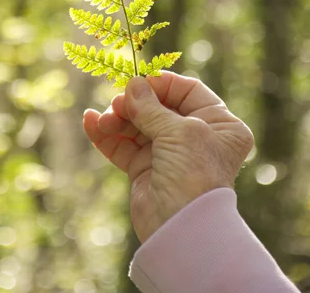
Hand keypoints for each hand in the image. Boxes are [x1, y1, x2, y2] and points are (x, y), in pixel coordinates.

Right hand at [83, 71, 253, 243]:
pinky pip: (123, 146)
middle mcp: (195, 136)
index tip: (137, 81)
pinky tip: (89, 122)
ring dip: (117, 119)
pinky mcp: (146, 170)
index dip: (161, 85)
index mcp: (219, 124)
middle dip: (134, 104)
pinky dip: (106, 135)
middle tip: (117, 104)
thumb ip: (152, 107)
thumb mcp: (178, 132)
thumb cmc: (193, 174)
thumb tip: (133, 85)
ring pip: (137, 125)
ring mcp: (169, 153)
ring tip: (103, 120)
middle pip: (158, 107)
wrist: (182, 229)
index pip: (187, 91)